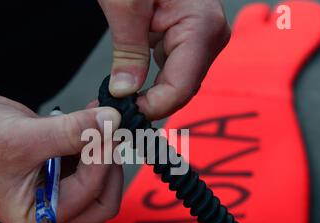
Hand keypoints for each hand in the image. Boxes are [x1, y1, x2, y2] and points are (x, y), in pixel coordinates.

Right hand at [0, 94, 121, 222]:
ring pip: (100, 181)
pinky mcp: (60, 174)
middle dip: (110, 164)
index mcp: (39, 218)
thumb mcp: (23, 137)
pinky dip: (95, 142)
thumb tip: (109, 121)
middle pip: (103, 198)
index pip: (90, 195)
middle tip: (112, 131)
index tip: (111, 128)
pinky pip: (88, 163)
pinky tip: (93, 119)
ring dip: (105, 150)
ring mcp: (58, 193)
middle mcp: (52, 211)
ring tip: (103, 119)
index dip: (103, 160)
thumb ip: (71, 131)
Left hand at [98, 0, 230, 119]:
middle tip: (109, 113)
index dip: (150, 108)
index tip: (119, 114)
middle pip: (180, 90)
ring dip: (146, 98)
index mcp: (202, 27)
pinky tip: (127, 90)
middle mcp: (210, 37)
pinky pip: (171, 73)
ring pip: (175, 85)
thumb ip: (128, 50)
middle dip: (146, 106)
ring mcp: (201, 40)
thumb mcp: (125, 3)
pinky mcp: (188, 41)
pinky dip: (149, 85)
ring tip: (113, 103)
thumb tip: (125, 91)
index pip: (180, 88)